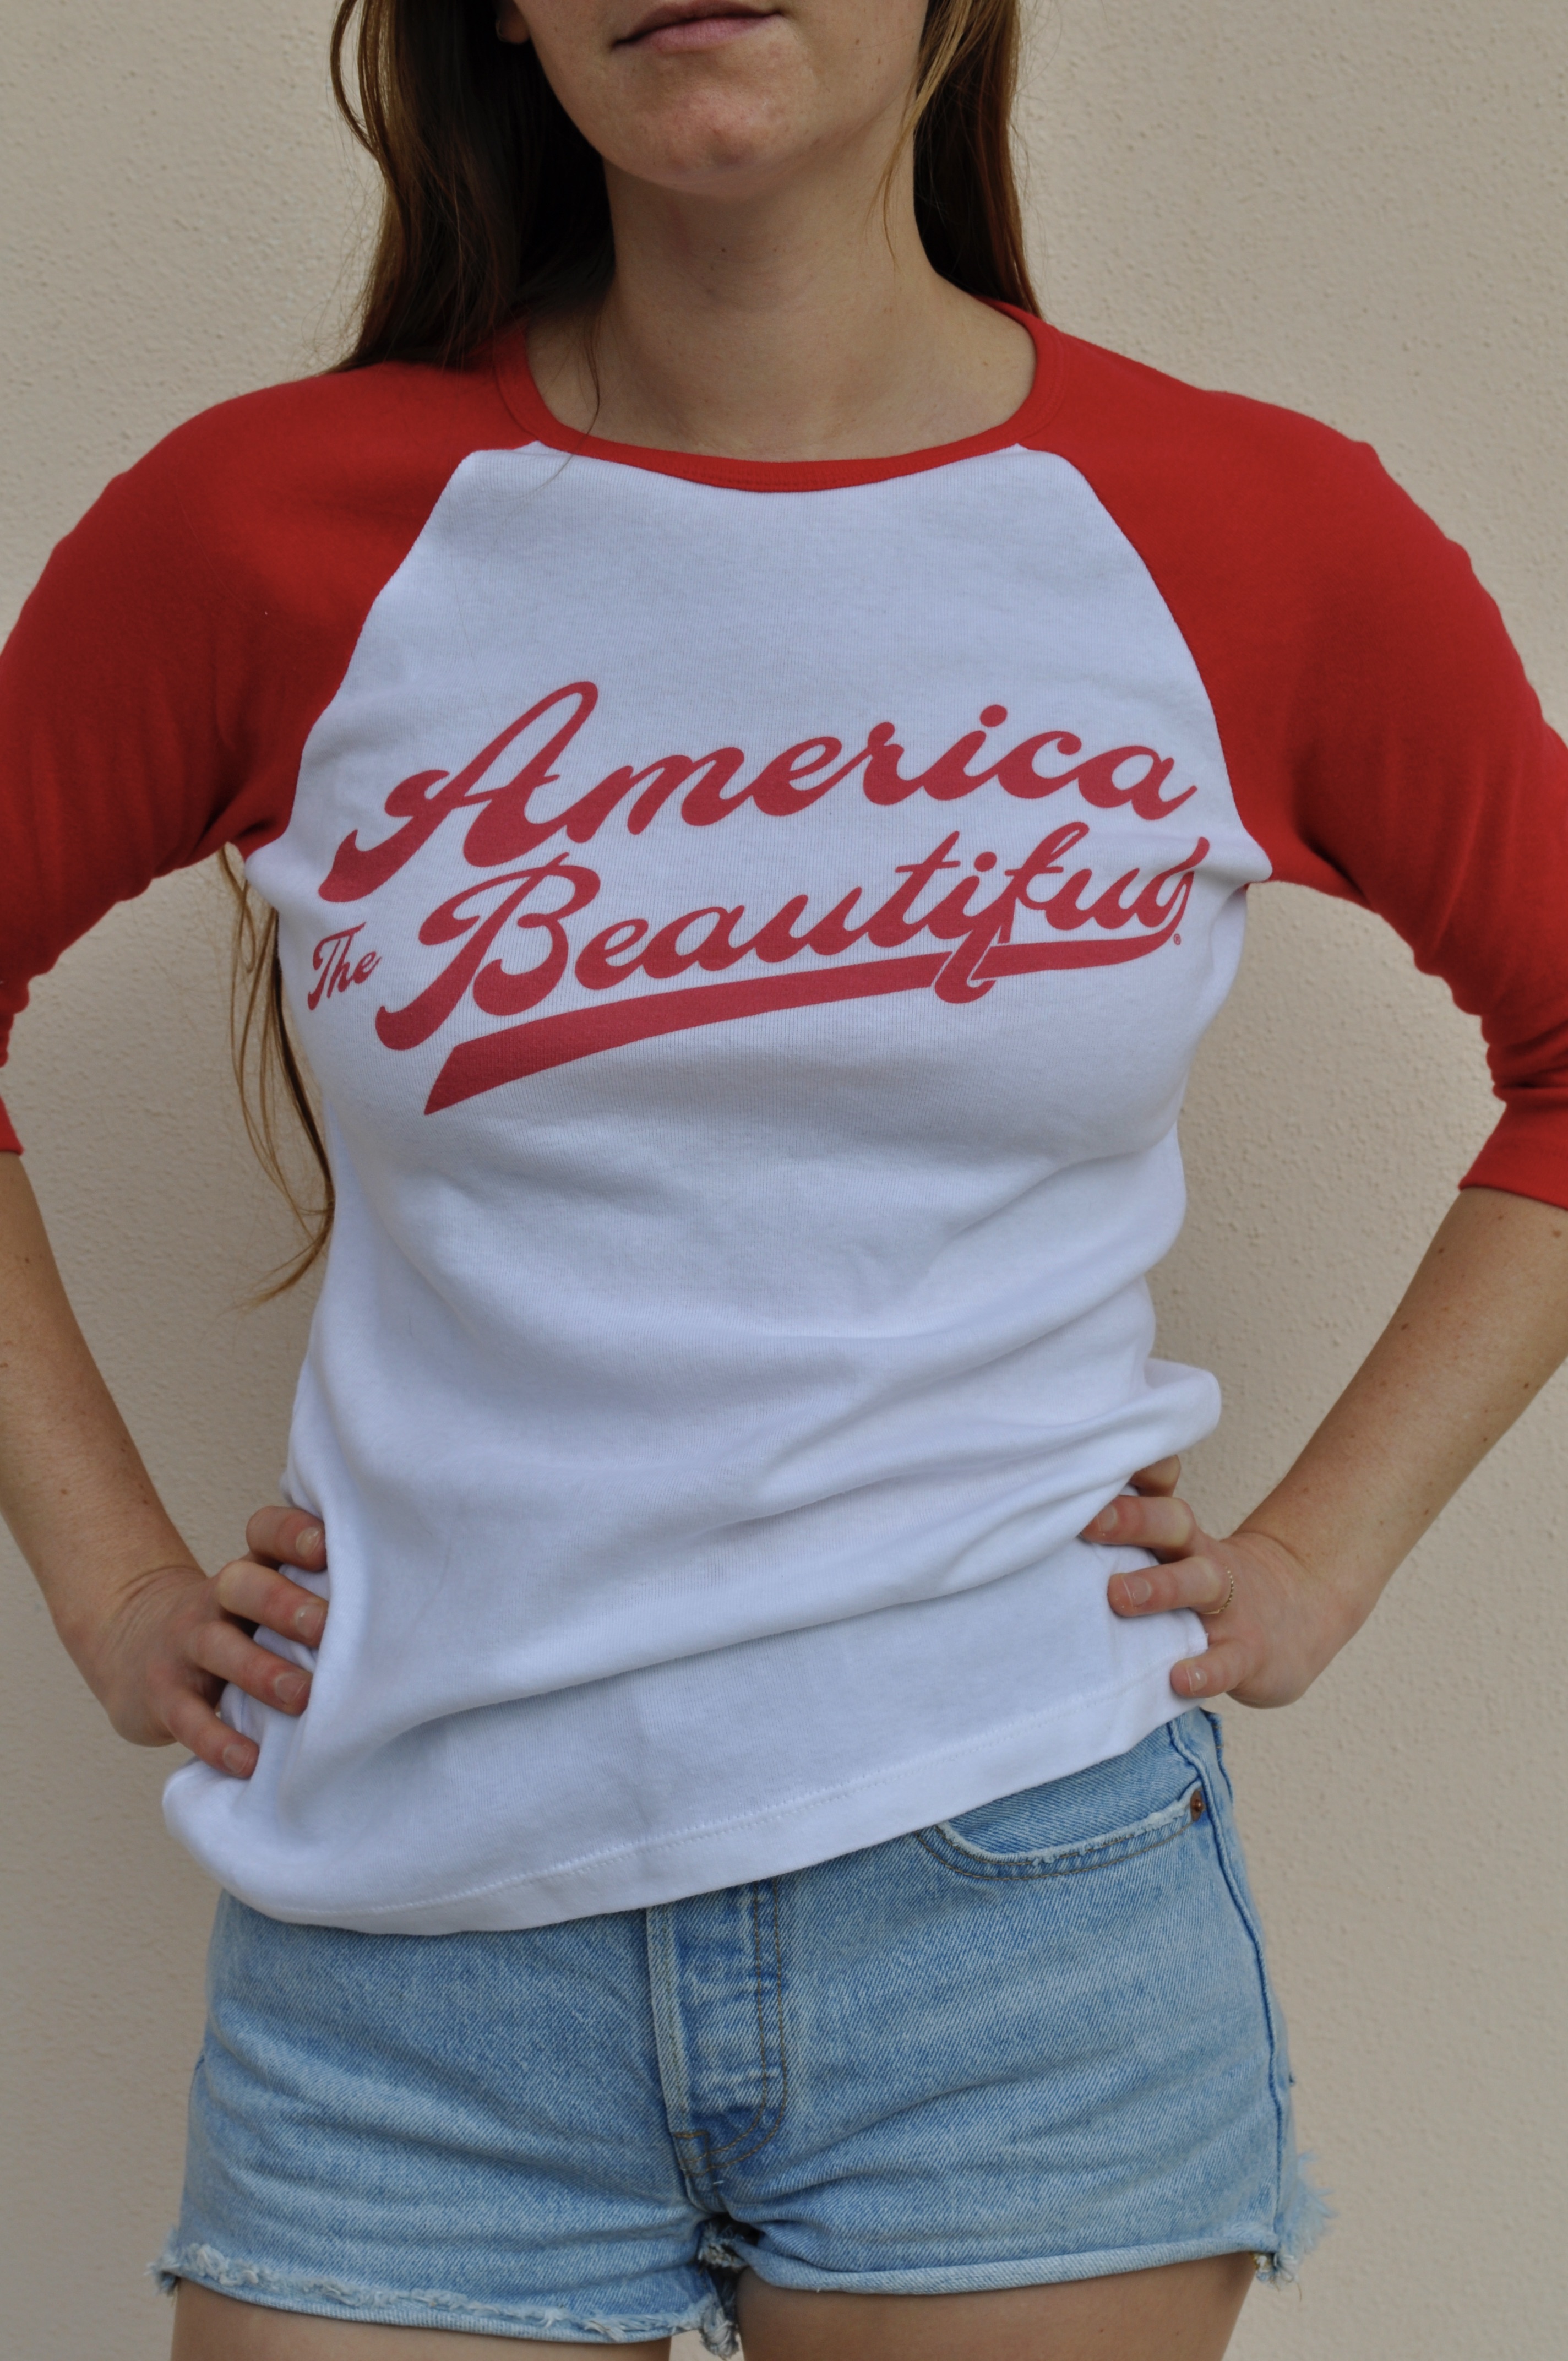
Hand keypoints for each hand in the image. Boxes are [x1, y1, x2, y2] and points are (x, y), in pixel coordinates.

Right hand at [74, 1507, 329, 1777]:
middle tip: (327, 1628)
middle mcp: (215, 1600)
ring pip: (218, 1649)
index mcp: (249, 1569)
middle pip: (243, 1586)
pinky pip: (188, 1716)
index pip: (266, 1533)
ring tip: (303, 1697)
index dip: (293, 1533)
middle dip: (285, 1605)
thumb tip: (398, 1610)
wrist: (132, 1648)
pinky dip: (218, 1740)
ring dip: (262, 1673)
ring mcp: (183, 1644)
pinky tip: (250, 1760)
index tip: (328, 1544)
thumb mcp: (260, 1598)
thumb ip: (312, 1594)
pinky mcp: (162, 1695)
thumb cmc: (231, 1625)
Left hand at [1081, 1460, 1357, 1707]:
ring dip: (1160, 1588)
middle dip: (1133, 1520)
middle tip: (1088, 1521)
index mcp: (1180, 1536)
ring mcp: (1231, 1606)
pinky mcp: (1249, 1653)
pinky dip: (1204, 1670)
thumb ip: (1129, 1542)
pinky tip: (1180, 1677)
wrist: (1298, 1617)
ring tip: (1119, 1595)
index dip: (1132, 1473)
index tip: (1089, 1463)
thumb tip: (1048, 1529)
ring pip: (1199, 1584)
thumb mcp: (1179, 1555)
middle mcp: (1202, 1560)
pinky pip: (1227, 1661)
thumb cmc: (1210, 1586)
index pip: (1159, 1490)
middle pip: (1174, 1525)